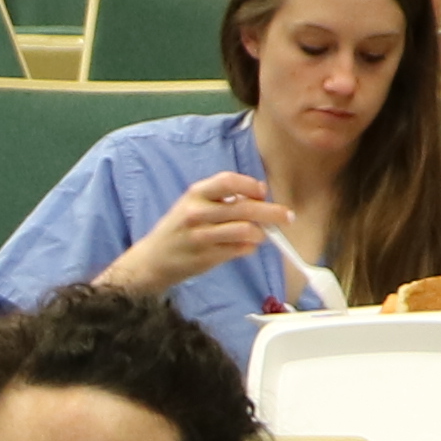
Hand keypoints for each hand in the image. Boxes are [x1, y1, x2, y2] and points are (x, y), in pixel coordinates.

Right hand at [111, 169, 287, 298]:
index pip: (228, 181)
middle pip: (244, 208)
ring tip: (260, 235)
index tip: (263, 192)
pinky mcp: (207, 257)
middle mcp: (197, 213)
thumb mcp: (193, 204)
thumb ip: (222, 199)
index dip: (250, 185)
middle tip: (287, 216)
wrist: (154, 259)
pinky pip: (240, 250)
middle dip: (271, 212)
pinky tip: (245, 247)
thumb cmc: (179, 229)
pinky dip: (249, 248)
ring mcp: (202, 236)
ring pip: (246, 231)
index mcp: (195, 194)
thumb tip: (258, 198)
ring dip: (260, 234)